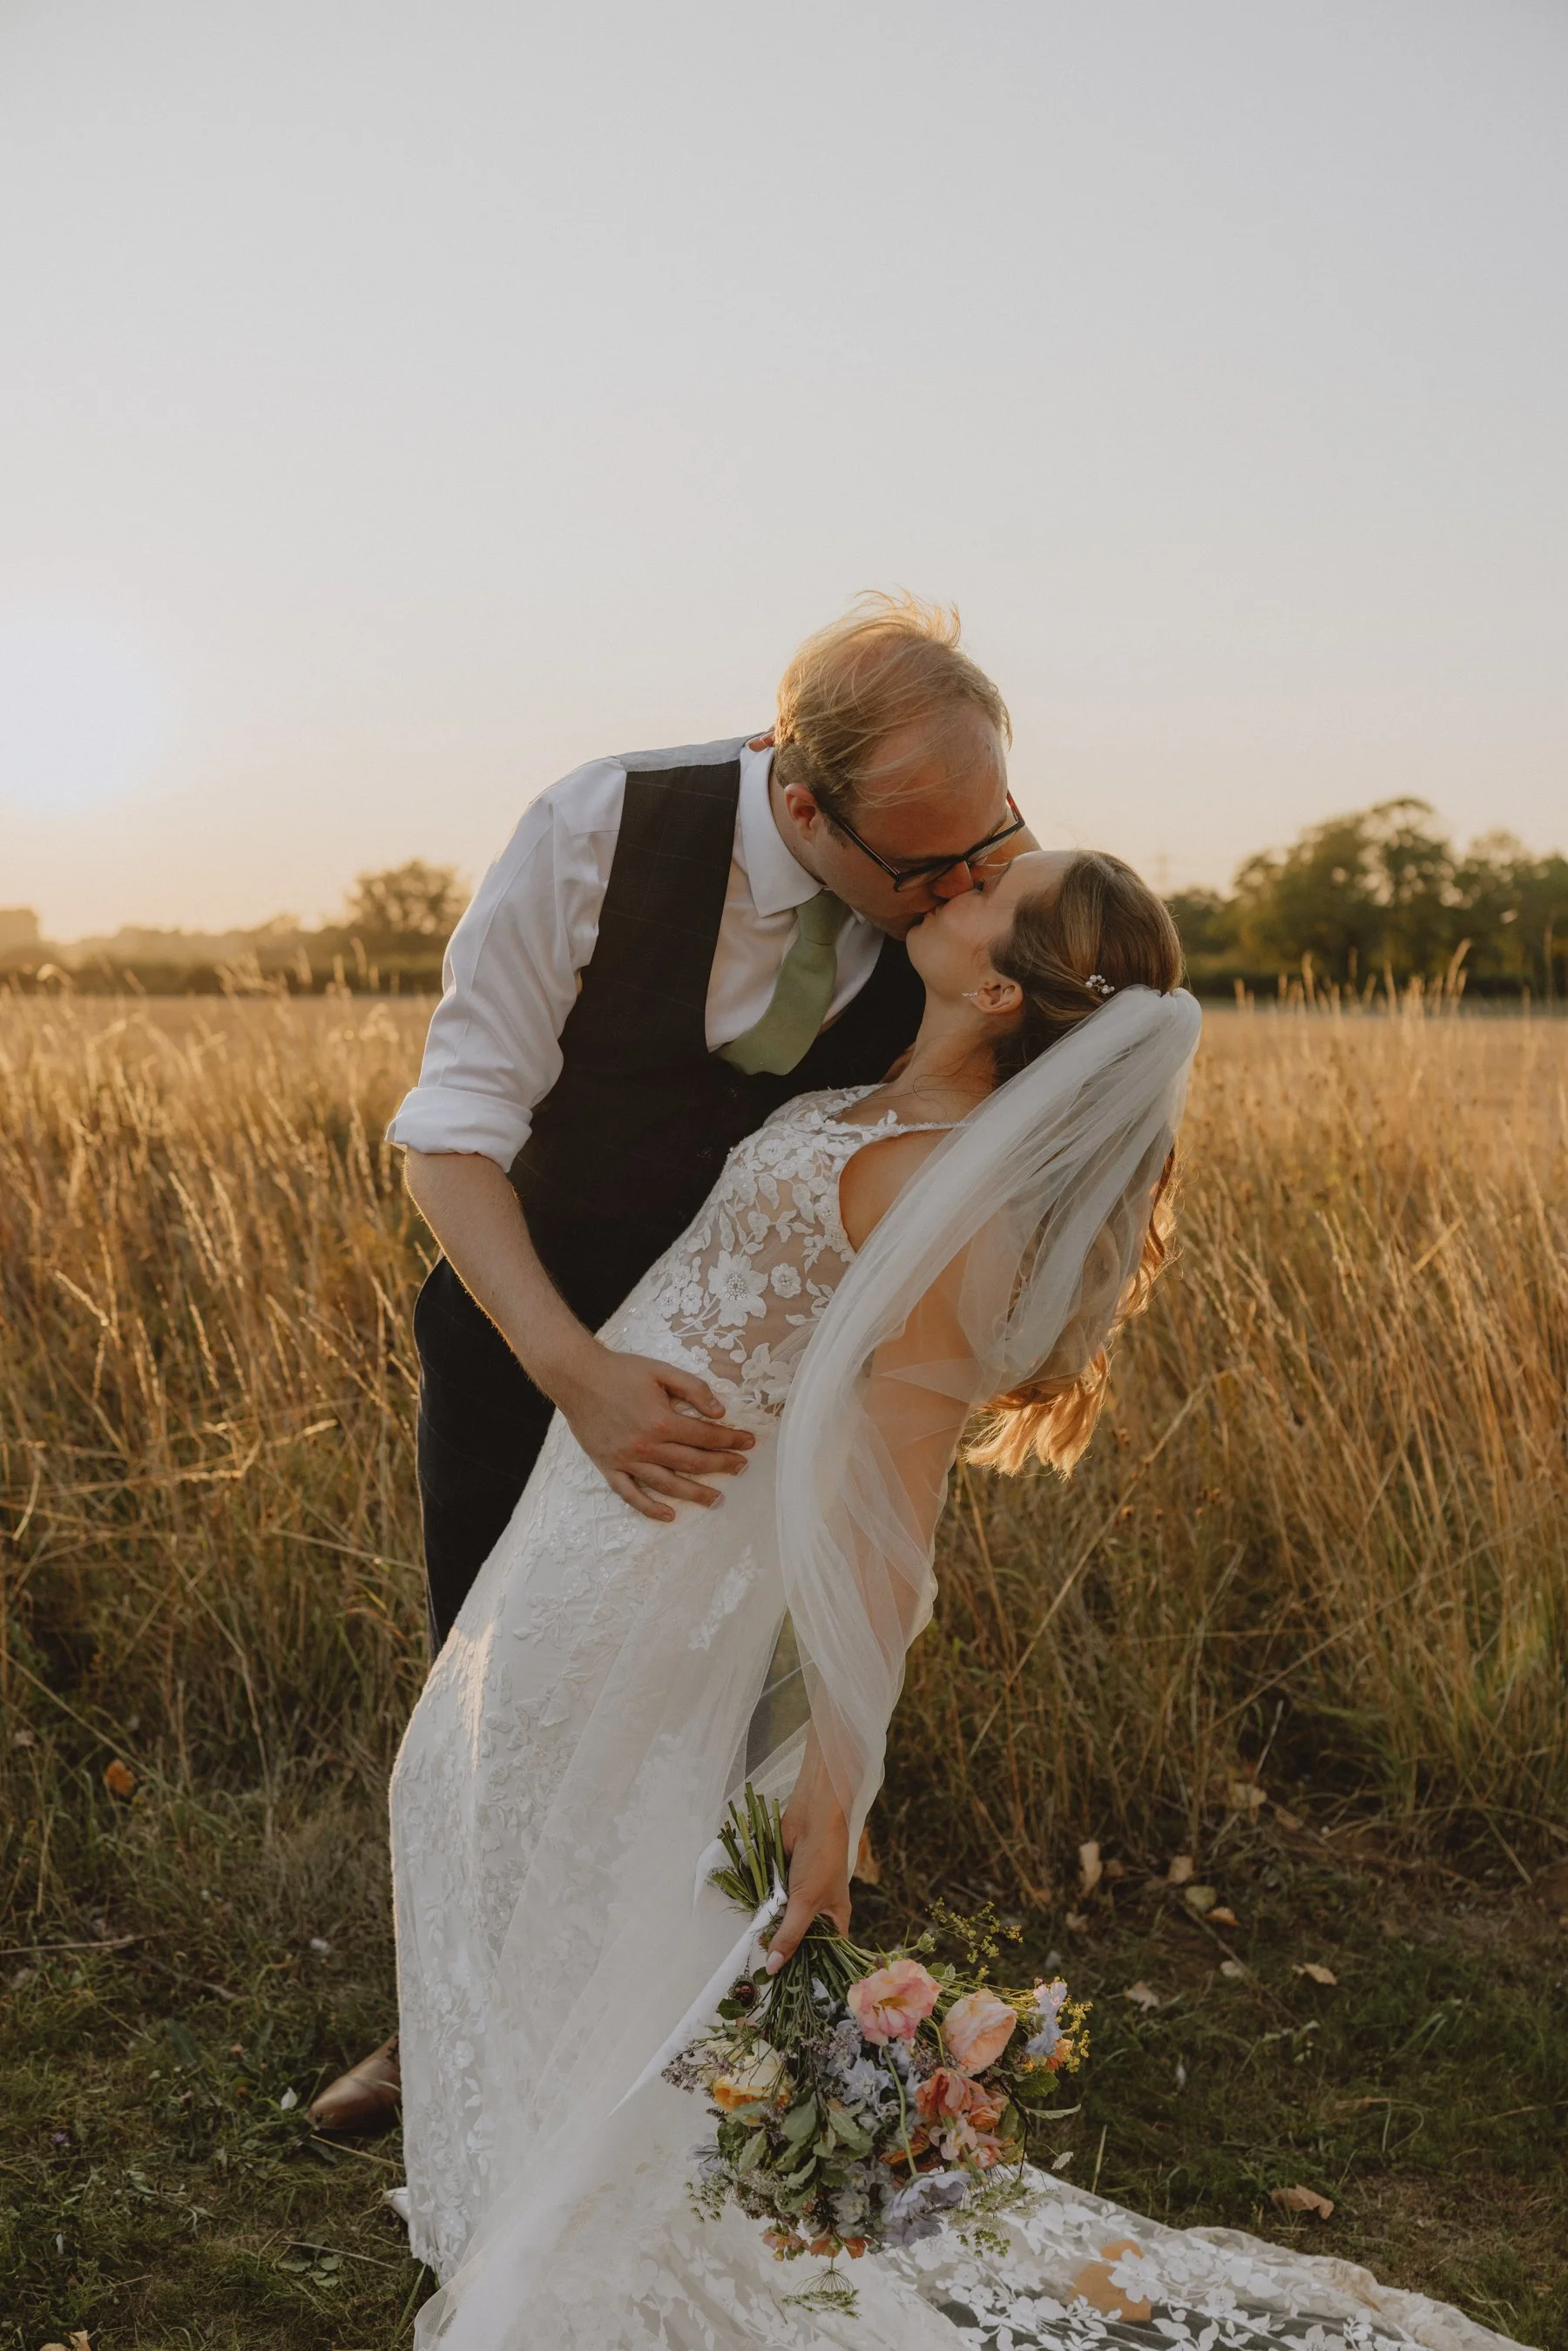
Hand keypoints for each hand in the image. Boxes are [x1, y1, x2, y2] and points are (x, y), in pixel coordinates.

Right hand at [555, 1343, 753, 1521]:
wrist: (577, 1376)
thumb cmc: (620, 1370)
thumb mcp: (661, 1371)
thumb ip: (693, 1389)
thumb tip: (720, 1412)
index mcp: (662, 1421)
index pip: (706, 1436)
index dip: (731, 1440)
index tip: (749, 1443)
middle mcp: (646, 1446)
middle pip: (693, 1462)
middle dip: (722, 1465)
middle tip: (741, 1467)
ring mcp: (626, 1460)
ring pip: (667, 1484)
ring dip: (695, 1493)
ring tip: (716, 1499)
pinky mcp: (609, 1466)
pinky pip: (630, 1494)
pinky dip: (649, 1508)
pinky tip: (668, 1515)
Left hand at [768, 1776, 850, 1971]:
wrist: (812, 1816)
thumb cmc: (821, 1859)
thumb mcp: (806, 1903)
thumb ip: (789, 1935)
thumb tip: (773, 1967)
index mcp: (836, 1918)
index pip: (827, 1953)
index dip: (811, 1969)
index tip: (791, 1987)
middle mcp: (818, 1910)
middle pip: (801, 1940)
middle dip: (785, 1952)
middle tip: (765, 1975)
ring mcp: (799, 1896)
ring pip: (783, 1922)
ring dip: (771, 1931)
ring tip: (754, 1956)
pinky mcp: (782, 1883)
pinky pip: (772, 1904)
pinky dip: (763, 1911)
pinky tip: (751, 1927)